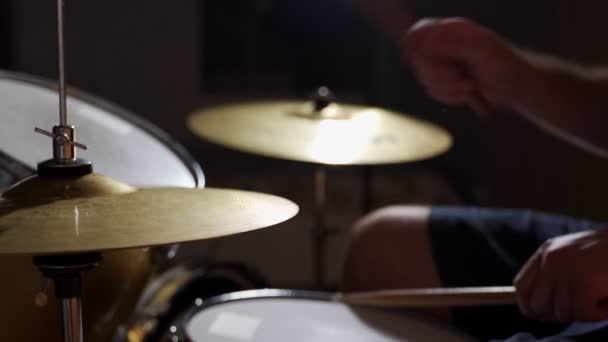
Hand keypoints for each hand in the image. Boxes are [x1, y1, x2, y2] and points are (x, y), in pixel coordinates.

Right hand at [403, 18, 529, 113]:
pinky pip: (434, 92)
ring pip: (425, 79)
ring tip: (469, 86)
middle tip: (458, 77)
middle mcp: (445, 46)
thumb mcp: (481, 50)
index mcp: (453, 31)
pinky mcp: (445, 82)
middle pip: (419, 61)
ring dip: (448, 88)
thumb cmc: (504, 64)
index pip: (420, 31)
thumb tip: (429, 42)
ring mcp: (444, 64)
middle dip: (437, 74)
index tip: (410, 62)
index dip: (411, 45)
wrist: (514, 86)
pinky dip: (450, 96)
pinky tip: (467, 94)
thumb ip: (454, 45)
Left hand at [514, 229, 607, 321]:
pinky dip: (600, 312)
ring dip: (586, 311)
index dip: (530, 306)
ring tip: (601, 293)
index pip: (521, 287)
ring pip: (563, 313)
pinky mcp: (583, 282)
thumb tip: (537, 309)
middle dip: (559, 313)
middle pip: (538, 306)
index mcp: (548, 252)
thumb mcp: (576, 259)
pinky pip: (584, 313)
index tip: (542, 315)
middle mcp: (551, 259)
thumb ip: (555, 277)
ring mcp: (566, 270)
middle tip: (583, 305)